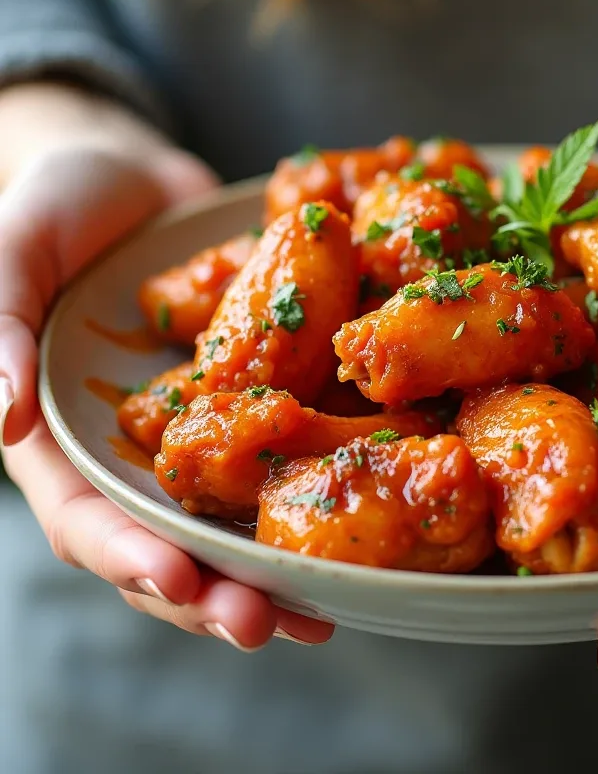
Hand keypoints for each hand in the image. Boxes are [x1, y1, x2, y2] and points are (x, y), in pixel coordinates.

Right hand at [0, 145, 333, 649]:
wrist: (132, 175)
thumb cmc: (55, 205)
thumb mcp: (11, 249)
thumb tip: (4, 417)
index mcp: (63, 438)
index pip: (85, 518)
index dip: (128, 556)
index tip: (182, 580)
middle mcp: (132, 454)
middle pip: (165, 543)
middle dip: (212, 591)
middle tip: (266, 624)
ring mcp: (195, 435)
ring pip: (229, 521)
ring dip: (268, 573)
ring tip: (320, 611)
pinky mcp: (252, 401)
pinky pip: (282, 456)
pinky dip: (312, 495)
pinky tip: (360, 535)